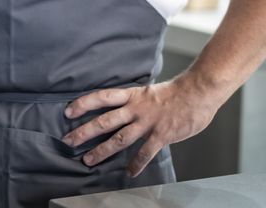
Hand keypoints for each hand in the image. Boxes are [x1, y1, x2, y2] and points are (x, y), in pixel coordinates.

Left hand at [61, 73, 220, 176]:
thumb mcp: (147, 92)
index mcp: (131, 95)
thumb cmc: (173, 92)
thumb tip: (120, 109)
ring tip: (88, 160)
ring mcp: (148, 122)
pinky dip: (137, 164)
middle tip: (68, 140)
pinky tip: (129, 173)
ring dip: (102, 150)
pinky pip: (146, 152)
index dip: (83, 103)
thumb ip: (133, 102)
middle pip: (105, 120)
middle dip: (85, 131)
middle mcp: (135, 108)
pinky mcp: (161, 134)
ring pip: (120, 138)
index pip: (101, 97)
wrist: (197, 92)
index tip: (68, 111)